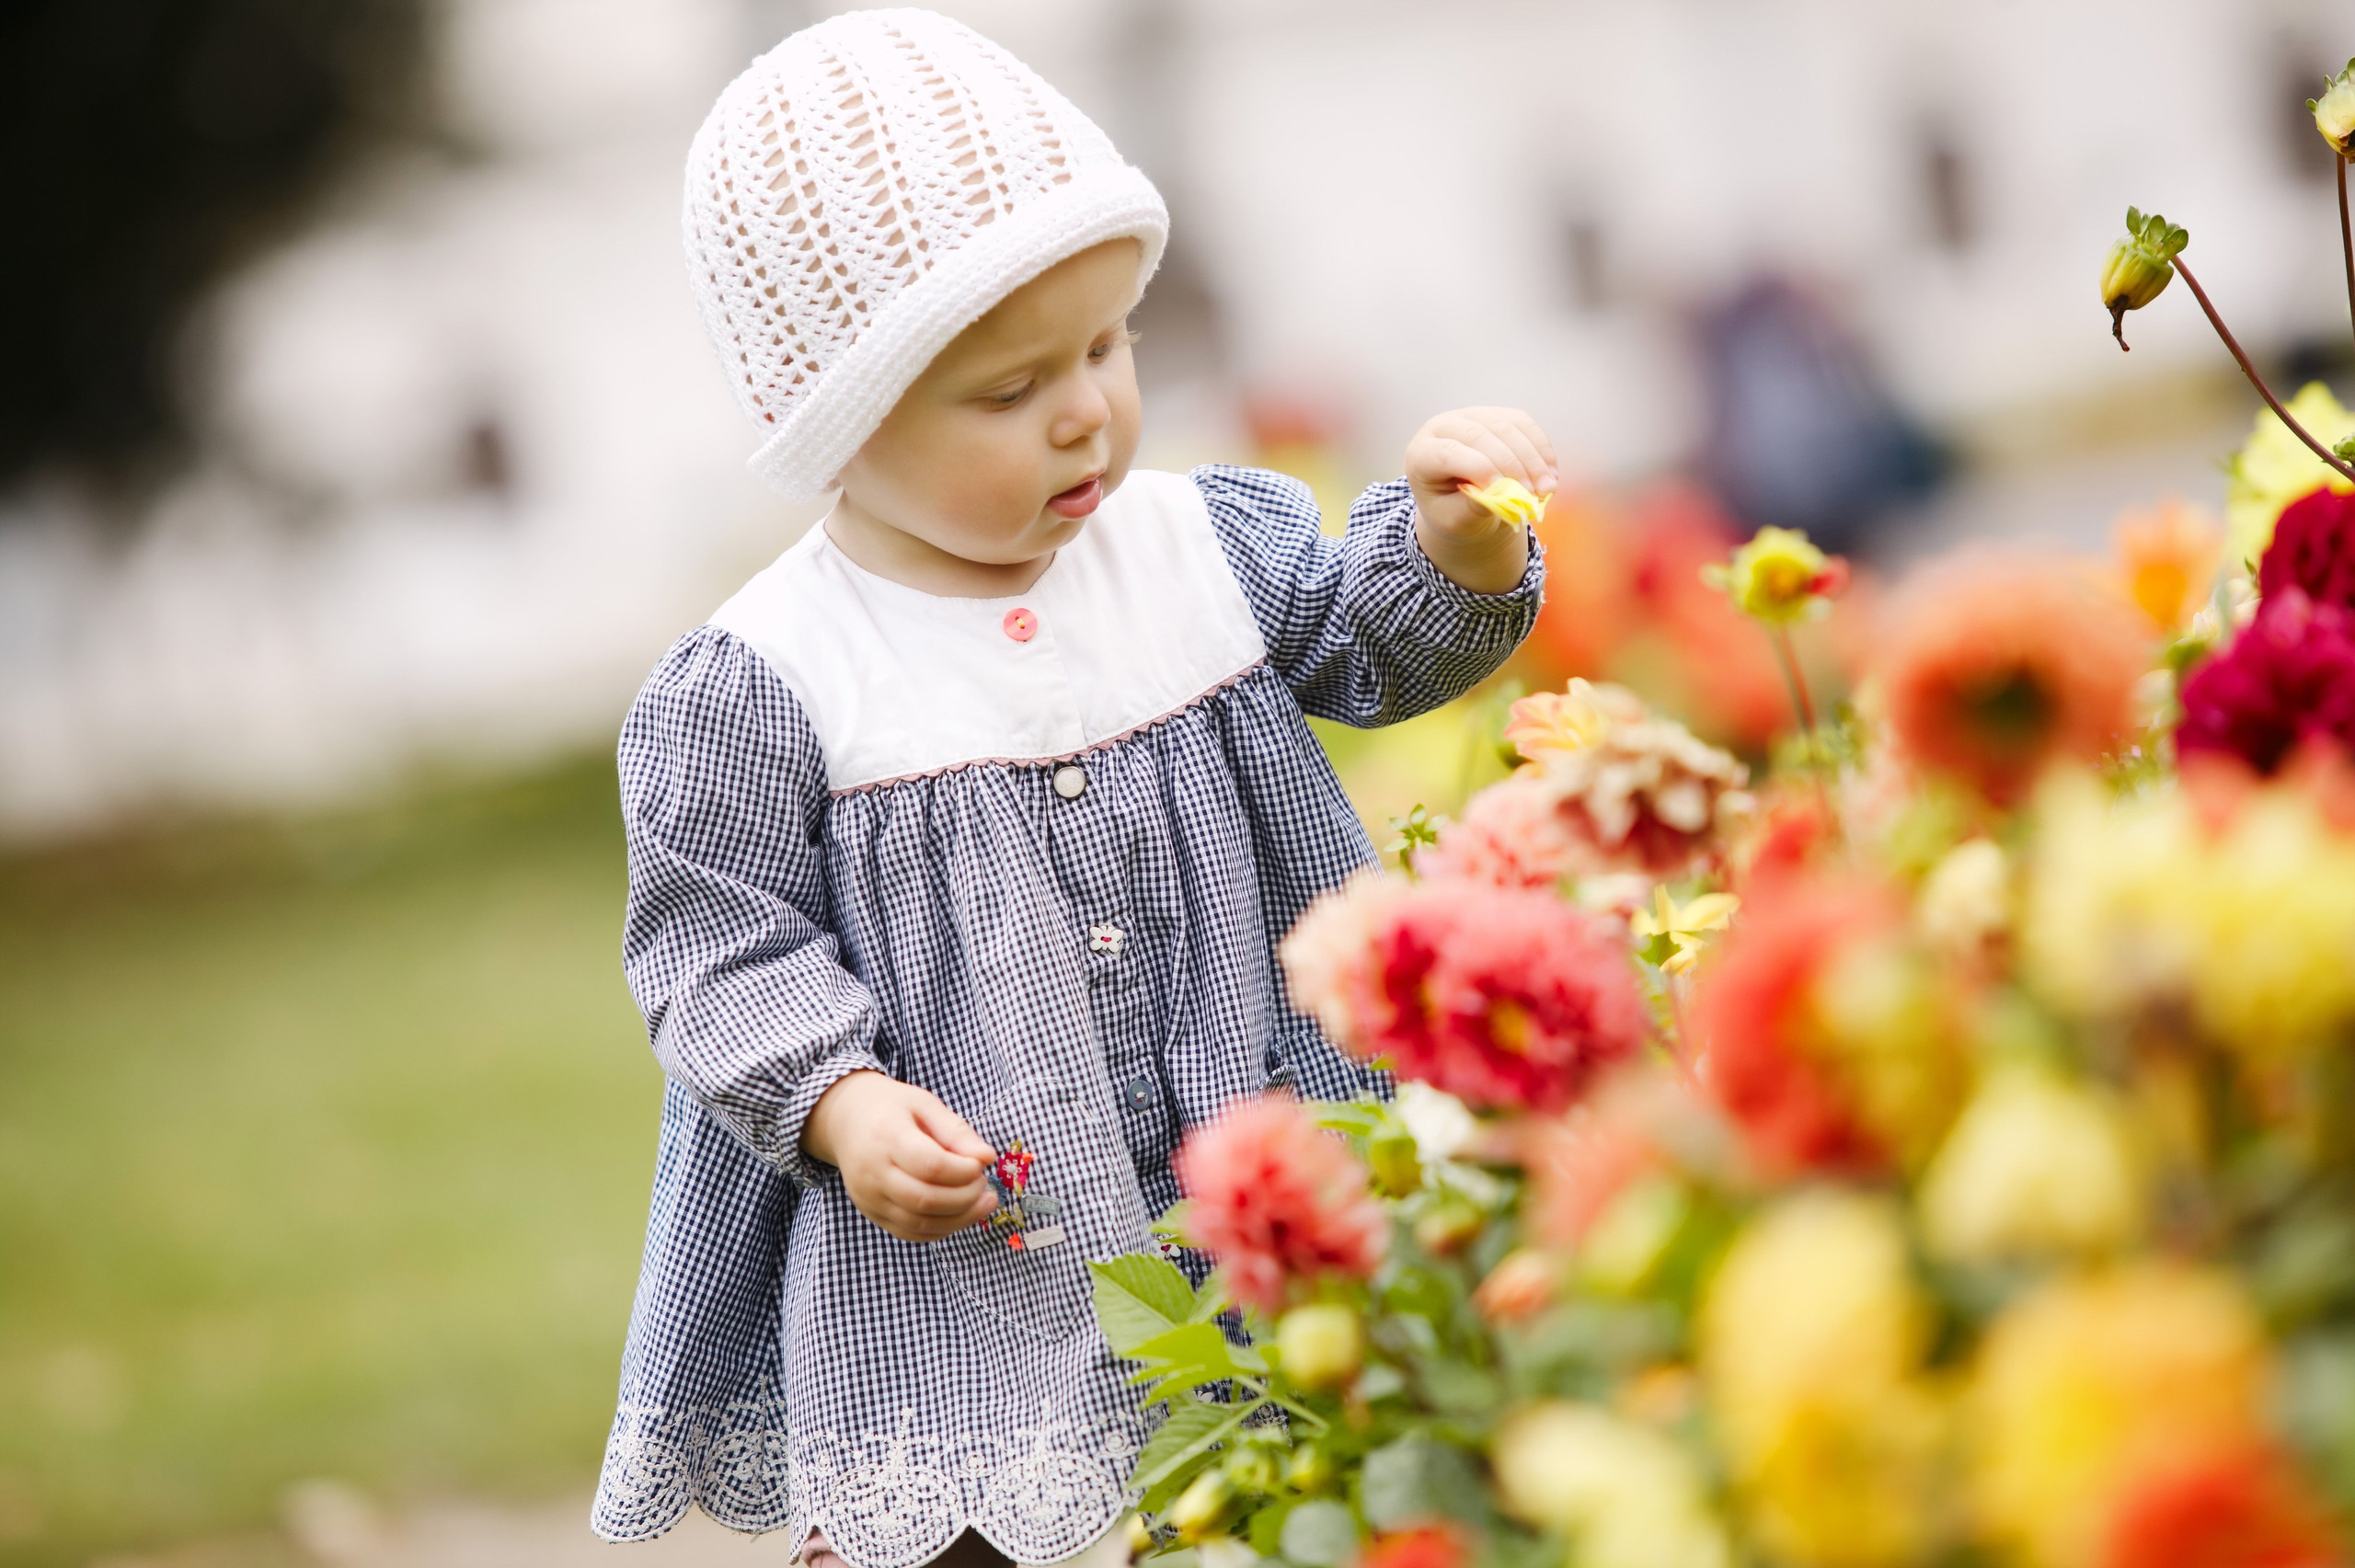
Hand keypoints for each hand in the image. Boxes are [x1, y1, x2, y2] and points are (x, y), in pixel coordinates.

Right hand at [801, 1070, 997, 1241]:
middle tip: (984, 1184)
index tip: (981, 1163)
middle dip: (965, 1197)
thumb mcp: (924, 1104)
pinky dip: (941, 1230)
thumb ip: (955, 1131)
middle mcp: (872, 1172)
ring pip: (919, 1224)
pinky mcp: (871, 1213)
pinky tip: (960, 1214)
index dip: (963, 1171)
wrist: (845, 1120)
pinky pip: (910, 1233)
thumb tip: (986, 1157)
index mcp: (887, 1136)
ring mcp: (869, 1197)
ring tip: (982, 1202)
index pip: (930, 1165)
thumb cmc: (890, 1108)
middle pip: (925, 1199)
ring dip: (959, 1219)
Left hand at [1404, 406, 1555, 593]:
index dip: (1480, 469)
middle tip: (1536, 494)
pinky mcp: (1496, 415)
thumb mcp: (1455, 520)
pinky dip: (1541, 448)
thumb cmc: (1452, 514)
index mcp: (1421, 454)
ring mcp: (1470, 416)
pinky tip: (1551, 473)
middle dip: (1513, 465)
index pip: (1448, 454)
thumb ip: (1472, 508)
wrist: (1460, 504)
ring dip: (1532, 458)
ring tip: (1548, 489)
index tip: (1507, 492)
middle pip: (1480, 435)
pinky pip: (1523, 424)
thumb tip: (1502, 496)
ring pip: (1506, 426)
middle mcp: (1441, 426)